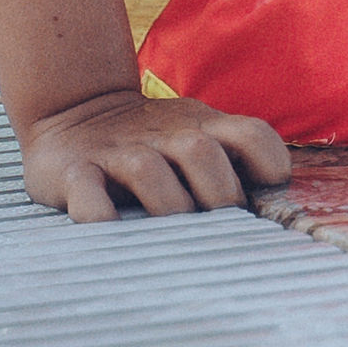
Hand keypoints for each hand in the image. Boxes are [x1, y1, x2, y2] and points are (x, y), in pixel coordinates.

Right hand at [21, 88, 291, 221]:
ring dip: (167, 206)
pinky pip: (89, 198)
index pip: (253, 134)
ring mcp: (119, 151)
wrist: (74, 110)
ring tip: (172, 236)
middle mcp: (164, 134)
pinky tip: (114, 232)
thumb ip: (231, 158)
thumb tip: (272, 210)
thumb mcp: (195, 133)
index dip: (269, 167)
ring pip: (148, 172)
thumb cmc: (153, 140)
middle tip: (219, 229)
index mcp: (202, 125)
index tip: (265, 202)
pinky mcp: (76, 171)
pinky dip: (101, 218)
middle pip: (202, 153)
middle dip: (219, 196)